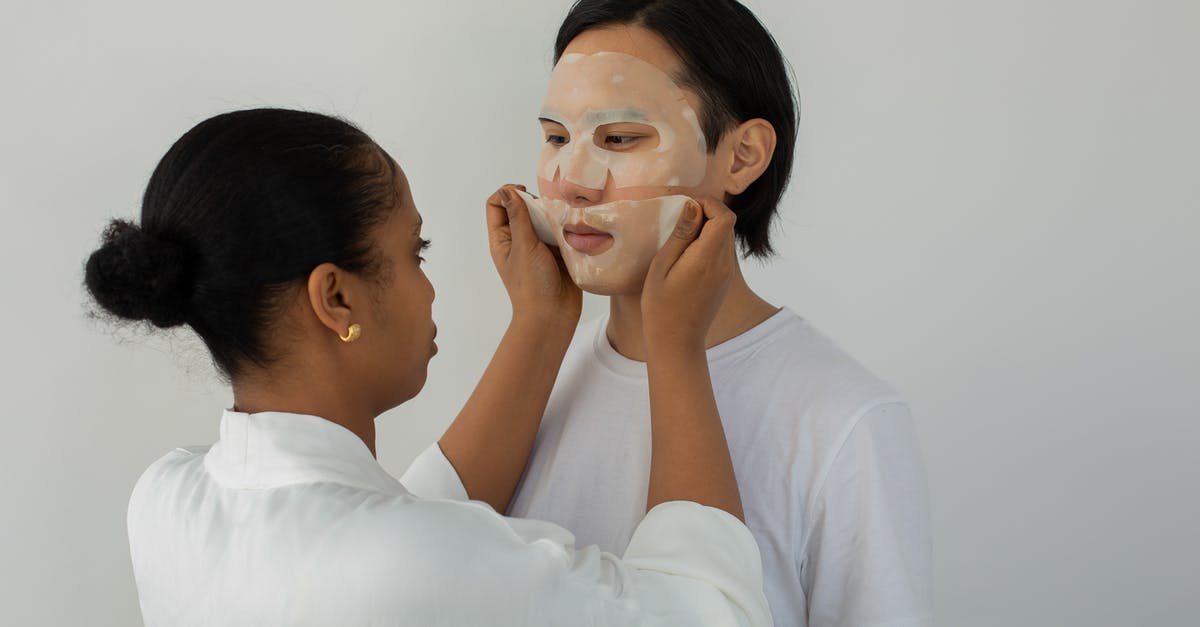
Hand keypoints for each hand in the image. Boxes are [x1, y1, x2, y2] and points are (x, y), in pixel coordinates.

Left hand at [487, 185, 581, 327]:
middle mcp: (519, 240)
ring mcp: (539, 246)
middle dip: (536, 203)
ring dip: (553, 215)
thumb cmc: (532, 285)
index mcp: (502, 239)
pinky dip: (566, 227)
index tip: (525, 195)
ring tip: (562, 222)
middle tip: (547, 212)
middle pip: (522, 207)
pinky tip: (573, 230)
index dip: (507, 193)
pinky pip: (561, 231)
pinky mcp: (558, 252)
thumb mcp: (523, 247)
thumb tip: (506, 190)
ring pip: (544, 218)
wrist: (553, 315)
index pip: (496, 204)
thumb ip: (518, 217)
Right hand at [641, 197, 736, 353]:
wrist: (676, 341)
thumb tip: (694, 207)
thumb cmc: (661, 306)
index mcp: (707, 259)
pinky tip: (687, 254)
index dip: (709, 204)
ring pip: (726, 237)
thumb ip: (681, 235)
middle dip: (707, 214)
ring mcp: (726, 274)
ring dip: (708, 229)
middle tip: (681, 220)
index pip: (724, 217)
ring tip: (681, 237)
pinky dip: (709, 244)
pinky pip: (722, 252)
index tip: (686, 208)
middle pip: (727, 224)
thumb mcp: (662, 266)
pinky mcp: (724, 281)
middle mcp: (723, 265)